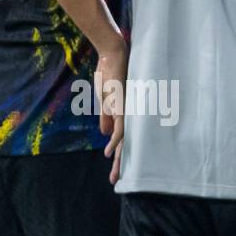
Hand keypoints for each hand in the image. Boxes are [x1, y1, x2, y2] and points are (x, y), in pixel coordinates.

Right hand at [94, 38, 127, 180]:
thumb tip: (105, 136)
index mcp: (124, 115)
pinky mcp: (124, 105)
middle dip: (121, 164)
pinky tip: (110, 152)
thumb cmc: (110, 73)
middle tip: (116, 181)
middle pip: (126, 144)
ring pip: (126, 140)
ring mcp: (128, 111)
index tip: (115, 171)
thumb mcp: (105, 100)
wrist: (113, 54)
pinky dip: (116, 141)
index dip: (119, 155)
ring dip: (119, 158)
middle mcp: (130, 116)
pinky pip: (121, 127)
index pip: (122, 140)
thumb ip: (106, 117)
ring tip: (115, 175)